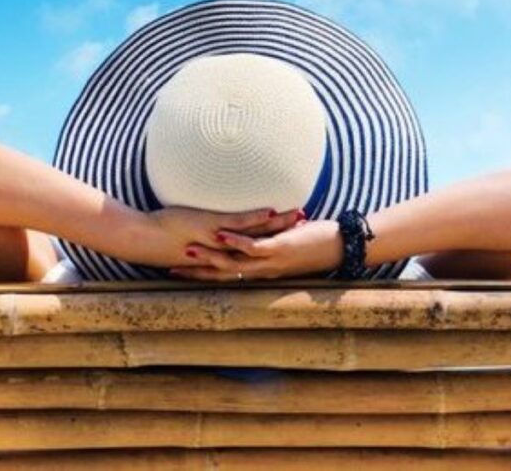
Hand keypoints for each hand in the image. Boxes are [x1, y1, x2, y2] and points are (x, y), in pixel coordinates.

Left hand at [143, 205, 304, 266]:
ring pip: (256, 235)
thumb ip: (203, 240)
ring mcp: (220, 240)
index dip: (275, 246)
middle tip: (307, 229)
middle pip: (262, 245)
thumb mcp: (189, 242)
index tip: (295, 240)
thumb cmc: (162, 241)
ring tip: (298, 217)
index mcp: (221, 257)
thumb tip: (209, 235)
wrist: (144, 242)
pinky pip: (239, 223)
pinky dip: (256, 217)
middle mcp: (225, 252)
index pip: (254, 252)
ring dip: (277, 226)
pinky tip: (272, 209)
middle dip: (285, 236)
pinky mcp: (213, 227)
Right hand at [168, 219, 341, 280]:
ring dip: (210, 257)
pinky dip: (236, 241)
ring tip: (187, 252)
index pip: (224, 276)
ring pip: (234, 263)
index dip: (199, 277)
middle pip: (222, 274)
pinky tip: (220, 234)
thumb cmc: (313, 244)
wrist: (341, 247)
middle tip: (169, 270)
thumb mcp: (284, 248)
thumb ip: (265, 245)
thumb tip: (250, 236)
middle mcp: (261, 271)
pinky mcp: (280, 248)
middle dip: (196, 273)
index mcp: (260, 271)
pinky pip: (254, 246)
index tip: (176, 273)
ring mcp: (270, 261)